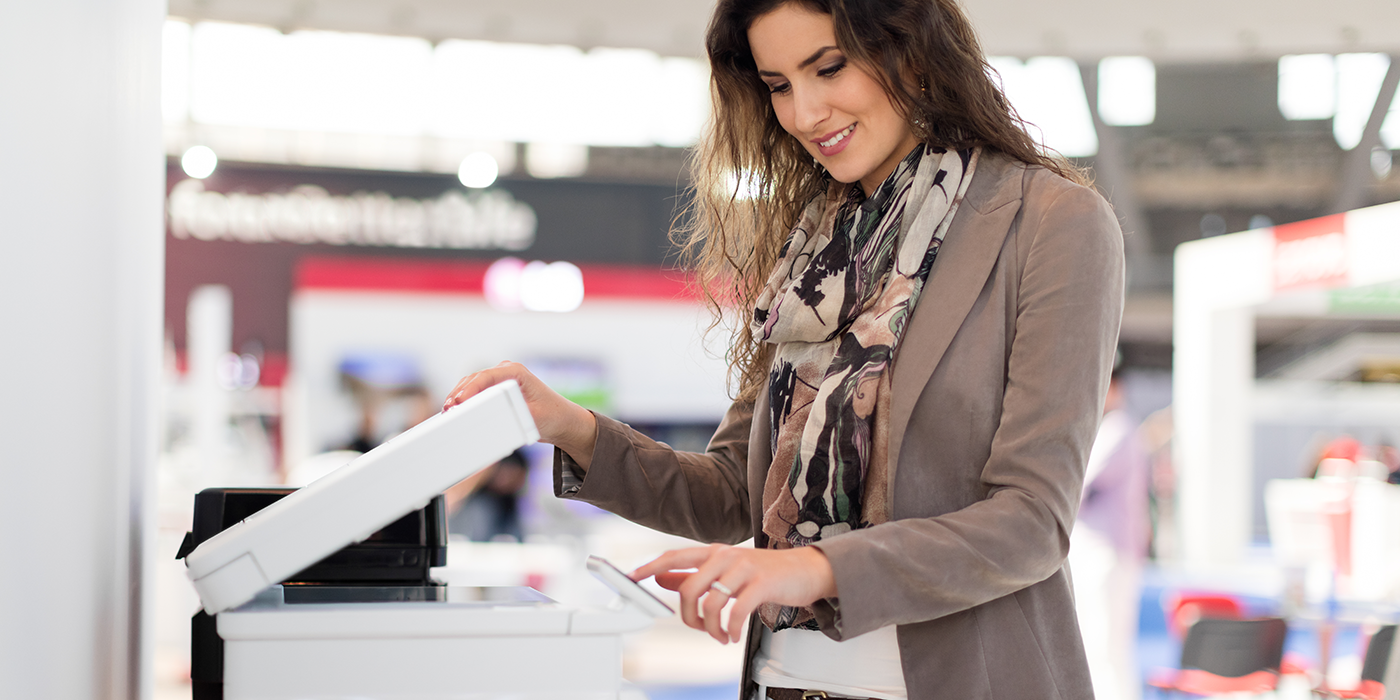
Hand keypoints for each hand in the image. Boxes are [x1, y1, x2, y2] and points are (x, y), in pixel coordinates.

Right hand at [443, 361, 597, 468]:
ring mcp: (502, 379)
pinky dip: (467, 400)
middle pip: (475, 379)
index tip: (458, 402)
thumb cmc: (552, 417)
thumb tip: (490, 419)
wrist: (563, 421)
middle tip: (448, 410)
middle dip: (459, 393)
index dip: (469, 389)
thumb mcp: (532, 418)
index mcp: (516, 372)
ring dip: (460, 396)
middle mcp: (507, 371)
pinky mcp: (498, 390)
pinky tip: (457, 411)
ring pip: (473, 384)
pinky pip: (477, 392)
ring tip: (448, 411)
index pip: (486, 376)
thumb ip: (512, 417)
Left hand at [631, 544, 836, 643]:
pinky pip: (734, 612)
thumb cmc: (764, 572)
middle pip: (687, 588)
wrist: (806, 570)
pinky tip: (733, 635)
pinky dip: (730, 630)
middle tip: (699, 628)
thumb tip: (660, 578)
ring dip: (710, 628)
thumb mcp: (725, 569)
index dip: (649, 567)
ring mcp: (743, 568)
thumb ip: (693, 573)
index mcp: (712, 552)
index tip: (629, 578)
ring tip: (720, 635)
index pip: (673, 556)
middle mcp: (724, 556)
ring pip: (710, 603)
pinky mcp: (760, 584)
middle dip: (688, 616)